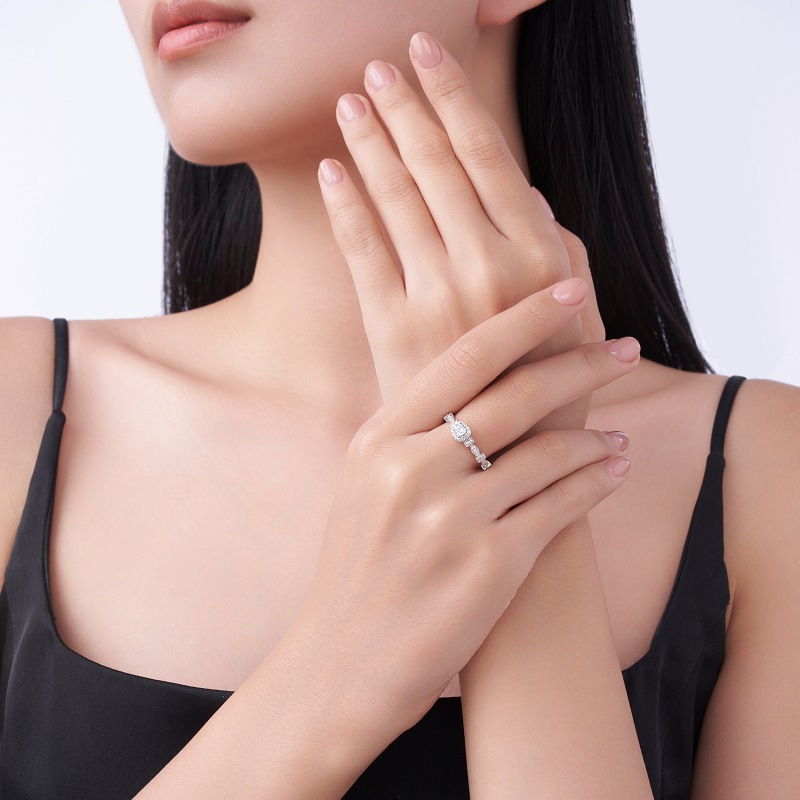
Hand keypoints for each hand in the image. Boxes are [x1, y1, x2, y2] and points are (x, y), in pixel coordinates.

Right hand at [293, 281, 639, 737]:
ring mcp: (448, 519)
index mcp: (378, 439)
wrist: (338, 664)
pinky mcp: (486, 568)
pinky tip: (612, 470)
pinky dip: (593, 483)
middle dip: (579, 363)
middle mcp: (410, 469)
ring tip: (617, 430)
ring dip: (593, 434)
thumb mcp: (366, 485)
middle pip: (514, 394)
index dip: (523, 318)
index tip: (568, 291)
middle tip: (624, 347)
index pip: (462, 357)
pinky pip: (558, 507)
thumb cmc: (359, 570)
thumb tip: (476, 383)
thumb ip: (412, 432)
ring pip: (544, 450)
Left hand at [318, 31, 607, 444]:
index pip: (489, 154)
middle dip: (404, 106)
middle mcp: (488, 266)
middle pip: (436, 164)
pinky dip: (345, 206)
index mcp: (540, 257)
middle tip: (378, 66)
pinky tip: (332, 171)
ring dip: (371, 141)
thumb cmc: (552, 393)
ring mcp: (436, 296)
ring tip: (351, 102)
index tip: (428, 54)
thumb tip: (532, 196)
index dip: (454, 96)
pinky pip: (362, 251)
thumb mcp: (579, 319)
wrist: (505, 468)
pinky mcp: (393, 327)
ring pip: (396, 197)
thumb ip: (563, 252)